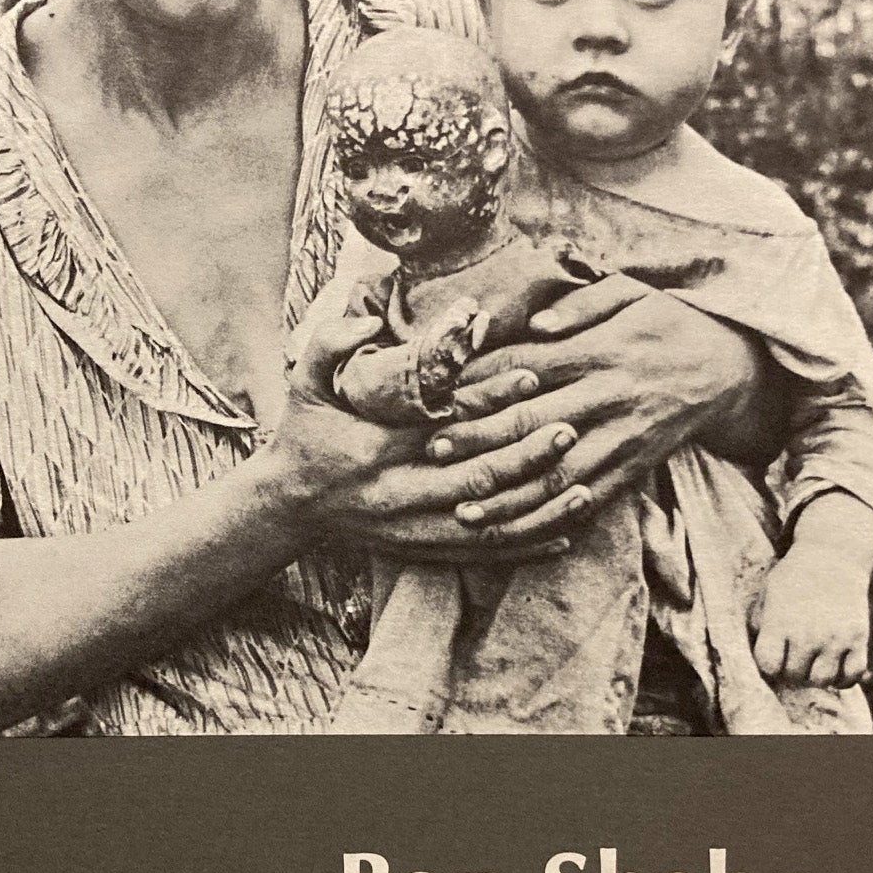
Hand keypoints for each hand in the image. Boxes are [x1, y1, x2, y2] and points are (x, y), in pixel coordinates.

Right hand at [265, 294, 571, 561]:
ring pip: (487, 525)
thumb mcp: (302, 382)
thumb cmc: (304, 433)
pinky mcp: (421, 549)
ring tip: (585, 485)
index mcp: (372, 450)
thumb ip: (330, 344)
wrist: (287, 503)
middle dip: (527, 454)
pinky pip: (481, 554)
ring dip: (539, 508)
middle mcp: (396, 494)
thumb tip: (369, 318)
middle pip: (475, 478)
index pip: (442, 425)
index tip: (531, 380)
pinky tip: (565, 536)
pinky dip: (526, 547)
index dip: (490, 403)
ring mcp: (410, 529)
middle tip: (570, 427)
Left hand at [422, 276, 768, 545]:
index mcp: (600, 351)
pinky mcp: (635, 467)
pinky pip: (590, 500)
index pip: (528, 369)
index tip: (439, 400)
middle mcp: (609, 397)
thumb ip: (583, 303)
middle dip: (480, 443)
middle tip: (435, 455)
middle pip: (533, 425)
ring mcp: (623, 437)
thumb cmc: (668, 323)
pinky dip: (553, 520)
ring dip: (509, 498)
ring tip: (466, 511)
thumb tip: (538, 323)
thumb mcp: (633, 292)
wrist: (732, 369)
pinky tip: (519, 532)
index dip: (480, 387)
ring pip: (558, 476)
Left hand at [751, 492, 872, 687]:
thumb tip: (759, 654)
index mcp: (780, 622)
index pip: (768, 665)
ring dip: (815, 676)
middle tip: (793, 659)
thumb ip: (761, 623)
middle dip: (790, 671)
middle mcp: (807, 633)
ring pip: (822, 680)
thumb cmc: (795, 576)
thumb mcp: (768, 593)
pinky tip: (835, 669)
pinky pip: (852, 675)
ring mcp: (835, 637)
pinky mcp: (858, 637)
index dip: (768, 664)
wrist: (834, 555)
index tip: (773, 655)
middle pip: (794, 675)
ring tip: (812, 664)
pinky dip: (844, 679)